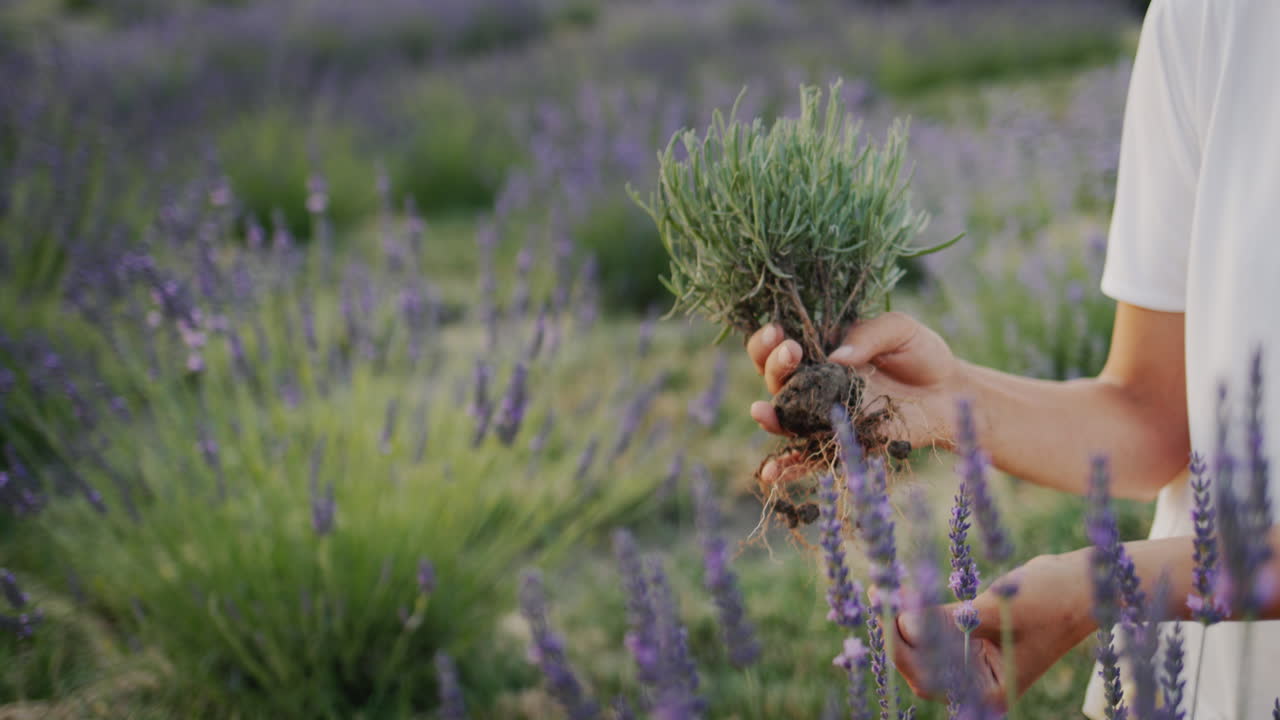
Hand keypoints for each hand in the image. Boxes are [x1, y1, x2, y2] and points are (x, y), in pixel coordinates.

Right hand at [745, 313, 962, 481]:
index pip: (781, 345)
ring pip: (784, 418)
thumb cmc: (922, 354)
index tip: (778, 330)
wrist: (951, 393)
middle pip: (776, 379)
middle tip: (791, 353)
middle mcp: (815, 383)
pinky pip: (809, 457)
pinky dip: (789, 468)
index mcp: (820, 350)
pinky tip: (771, 472)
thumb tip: (837, 357)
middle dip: (773, 366)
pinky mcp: (841, 442)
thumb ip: (868, 335)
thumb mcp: (898, 329)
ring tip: (762, 411)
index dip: (770, 340)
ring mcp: (825, 415)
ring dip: (769, 416)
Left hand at [892, 552, 1096, 709]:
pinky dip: (919, 609)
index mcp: (989, 690)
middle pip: (921, 664)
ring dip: (902, 617)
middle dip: (896, 631)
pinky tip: (902, 589)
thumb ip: (950, 620)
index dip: (902, 647)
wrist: (1082, 583)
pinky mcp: (972, 634)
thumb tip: (904, 620)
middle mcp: (977, 680)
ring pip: (924, 645)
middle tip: (877, 593)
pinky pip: (936, 627)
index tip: (885, 613)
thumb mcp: (996, 610)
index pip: (930, 677)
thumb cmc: (1051, 600)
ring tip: (882, 587)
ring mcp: (973, 657)